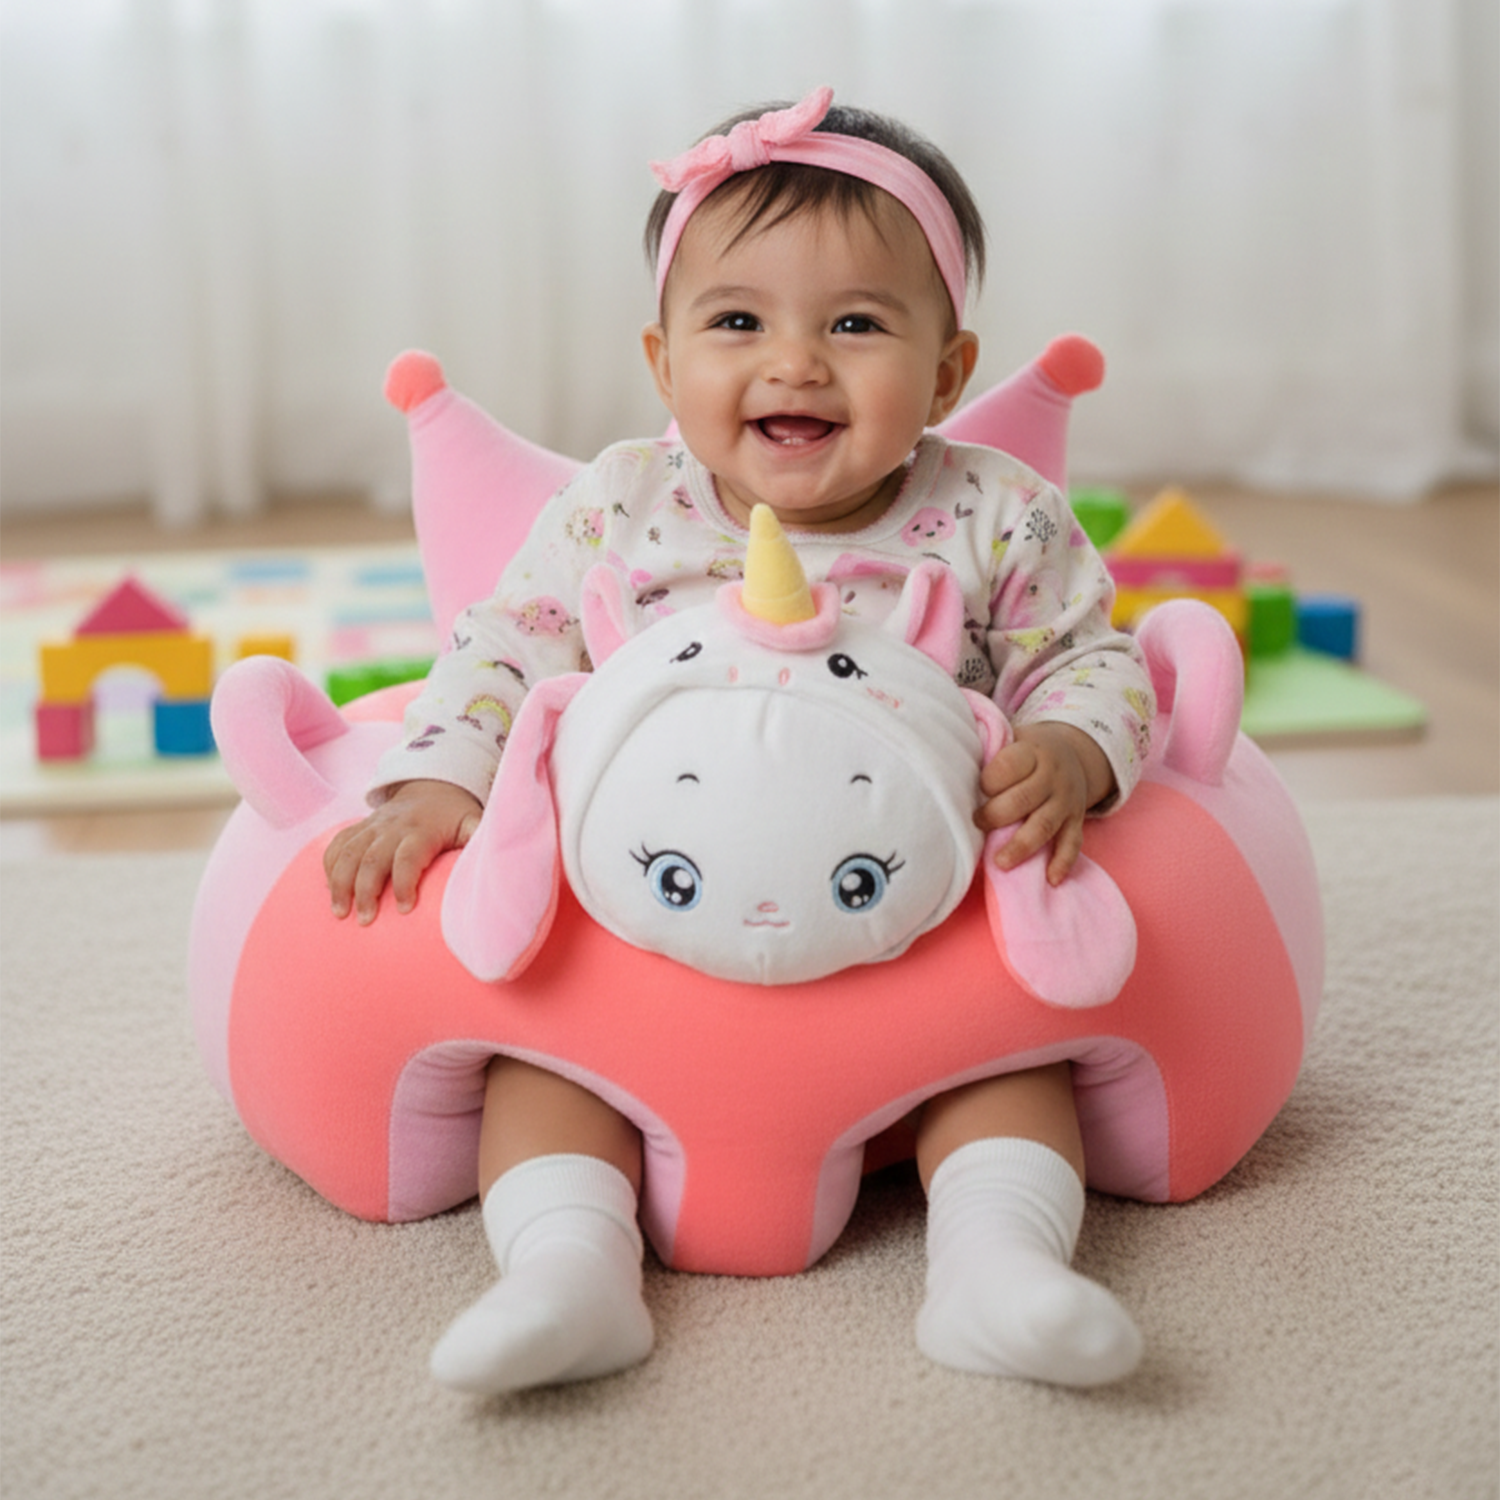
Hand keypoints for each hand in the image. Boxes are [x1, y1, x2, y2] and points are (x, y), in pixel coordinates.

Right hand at [324, 779, 482, 924]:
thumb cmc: (456, 815)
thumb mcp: (474, 823)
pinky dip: (329, 865)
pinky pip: (337, 844)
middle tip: (365, 921)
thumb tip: (494, 864)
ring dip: (339, 882)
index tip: (405, 909)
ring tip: (339, 912)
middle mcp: (393, 826)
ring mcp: (372, 825)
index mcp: (422, 829)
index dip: (405, 882)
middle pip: (371, 857)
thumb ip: (480, 840)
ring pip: (348, 852)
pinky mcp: (360, 827)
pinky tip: (328, 889)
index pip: (408, 856)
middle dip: (365, 890)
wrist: (435, 784)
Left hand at [976, 723, 1114, 885]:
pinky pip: (1072, 843)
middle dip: (996, 815)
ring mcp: (1066, 801)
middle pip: (1024, 799)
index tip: (977, 790)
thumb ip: (988, 752)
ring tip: (1000, 862)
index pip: (1010, 766)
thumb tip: (949, 766)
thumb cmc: (1026, 753)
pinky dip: (1063, 862)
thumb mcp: (1011, 741)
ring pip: (1045, 825)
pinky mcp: (1076, 821)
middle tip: (978, 823)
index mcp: (1032, 752)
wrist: (1073, 754)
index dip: (989, 781)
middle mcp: (1052, 776)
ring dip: (1021, 845)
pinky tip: (1051, 879)